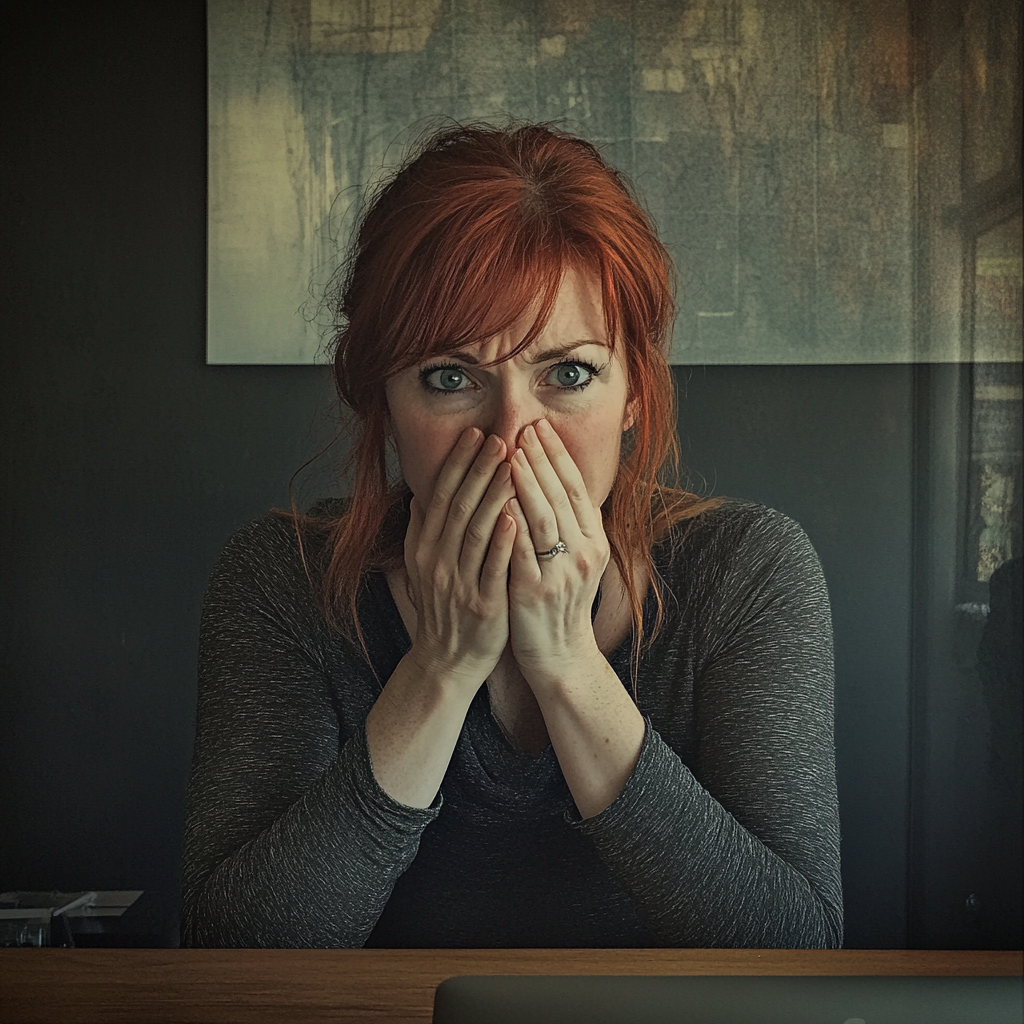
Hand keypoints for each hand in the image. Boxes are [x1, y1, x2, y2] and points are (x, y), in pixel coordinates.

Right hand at [404, 427, 516, 689]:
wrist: (447, 662)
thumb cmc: (444, 609)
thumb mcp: (423, 569)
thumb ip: (421, 532)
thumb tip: (420, 495)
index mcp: (424, 549)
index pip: (441, 496)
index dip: (458, 464)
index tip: (475, 434)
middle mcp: (437, 562)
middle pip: (459, 507)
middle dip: (479, 470)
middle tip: (499, 437)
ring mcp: (458, 584)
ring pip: (476, 531)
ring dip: (493, 495)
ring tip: (511, 464)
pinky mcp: (482, 605)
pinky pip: (492, 568)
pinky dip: (502, 541)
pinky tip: (514, 516)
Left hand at [506, 418, 608, 680]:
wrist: (561, 657)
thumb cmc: (561, 605)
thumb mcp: (577, 563)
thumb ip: (573, 527)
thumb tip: (565, 487)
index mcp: (594, 542)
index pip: (577, 488)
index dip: (559, 456)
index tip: (542, 427)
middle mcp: (584, 554)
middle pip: (562, 496)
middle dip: (542, 459)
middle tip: (524, 428)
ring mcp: (561, 573)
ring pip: (545, 518)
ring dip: (528, 482)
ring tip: (511, 453)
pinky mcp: (536, 591)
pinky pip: (523, 550)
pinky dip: (512, 523)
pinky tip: (499, 499)